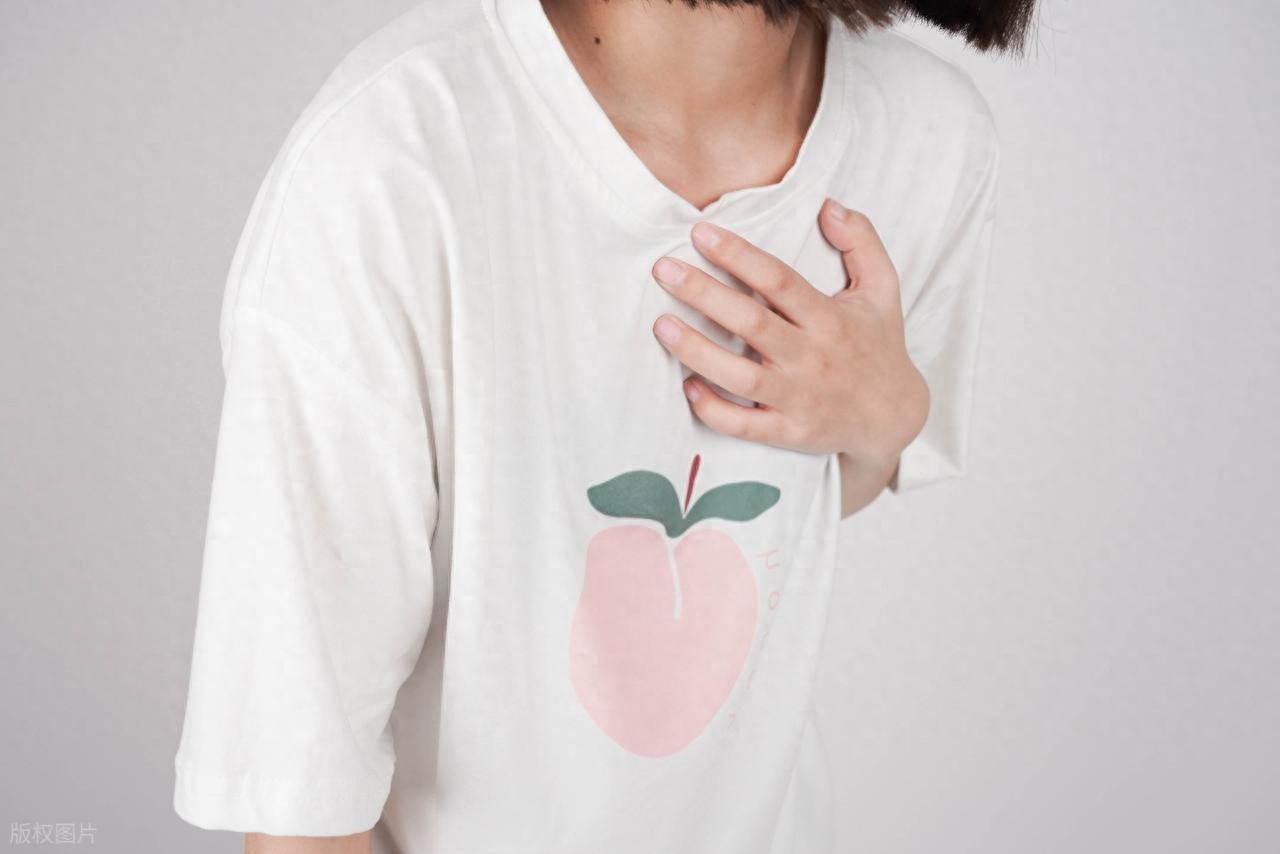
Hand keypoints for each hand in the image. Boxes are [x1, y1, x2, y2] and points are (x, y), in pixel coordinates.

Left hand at [650, 198, 928, 472]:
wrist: (893, 417)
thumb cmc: (879, 345)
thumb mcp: (883, 289)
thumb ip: (861, 242)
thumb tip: (830, 205)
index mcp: (829, 319)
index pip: (778, 280)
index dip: (739, 255)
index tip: (701, 233)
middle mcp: (811, 357)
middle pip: (751, 323)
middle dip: (704, 294)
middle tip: (663, 269)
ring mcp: (798, 398)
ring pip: (739, 376)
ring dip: (697, 351)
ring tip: (661, 325)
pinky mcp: (789, 432)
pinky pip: (744, 426)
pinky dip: (713, 410)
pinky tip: (687, 386)